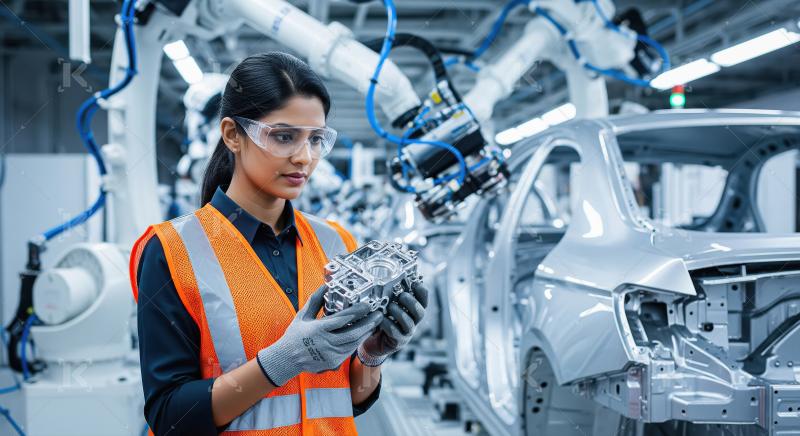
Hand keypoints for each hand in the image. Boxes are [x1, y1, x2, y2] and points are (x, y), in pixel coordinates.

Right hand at [258, 285, 382, 385]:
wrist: (286, 360)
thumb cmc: (294, 336)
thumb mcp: (302, 316)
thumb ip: (315, 301)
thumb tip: (325, 286)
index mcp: (317, 330)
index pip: (342, 319)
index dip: (357, 312)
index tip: (367, 305)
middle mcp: (325, 344)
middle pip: (352, 333)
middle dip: (368, 324)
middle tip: (378, 315)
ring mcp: (330, 355)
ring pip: (353, 344)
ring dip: (365, 333)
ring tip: (374, 324)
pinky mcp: (333, 363)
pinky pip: (349, 352)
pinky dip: (357, 342)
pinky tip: (363, 334)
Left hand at [357, 281, 427, 365]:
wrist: (376, 341)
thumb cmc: (384, 319)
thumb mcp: (390, 306)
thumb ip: (394, 296)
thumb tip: (392, 278)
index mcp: (413, 311)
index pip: (424, 301)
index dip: (422, 292)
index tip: (415, 284)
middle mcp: (413, 322)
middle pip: (420, 312)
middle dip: (412, 303)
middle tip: (401, 296)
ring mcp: (406, 333)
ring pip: (409, 323)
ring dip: (399, 313)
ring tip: (390, 307)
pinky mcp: (398, 342)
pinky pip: (395, 332)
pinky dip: (388, 324)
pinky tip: (382, 319)